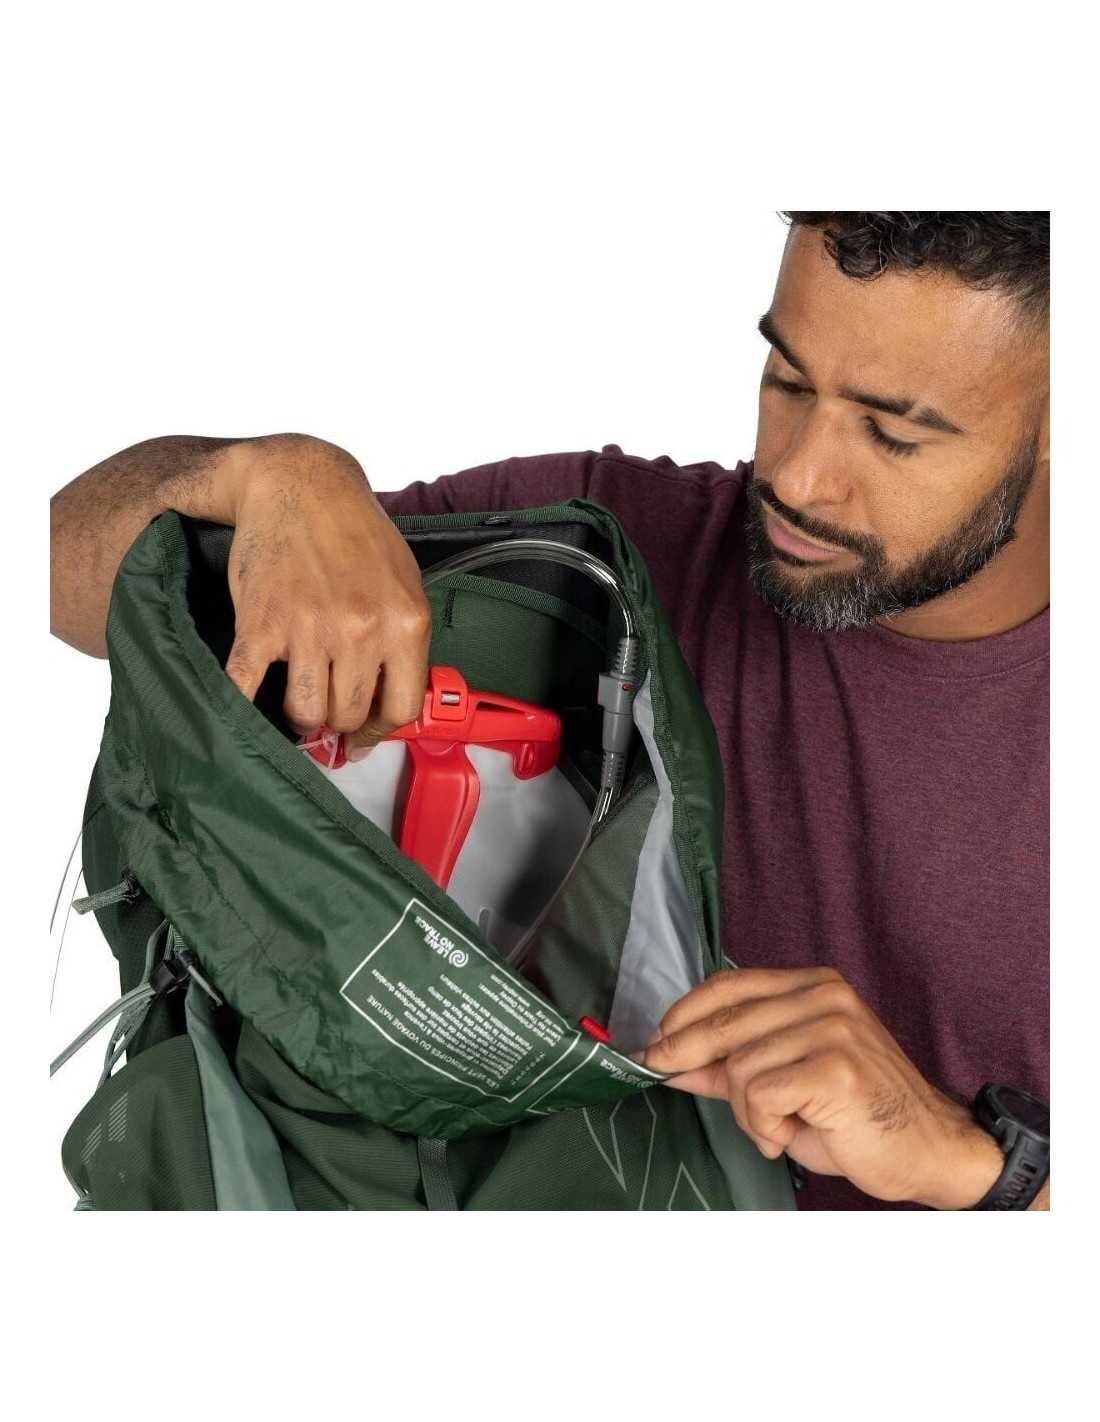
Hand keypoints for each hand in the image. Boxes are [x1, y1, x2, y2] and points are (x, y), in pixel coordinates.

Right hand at [217, 435, 430, 756]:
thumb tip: (385, 709)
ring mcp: (310, 627)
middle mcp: (362, 628)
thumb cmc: (354, 533)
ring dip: (298, 713)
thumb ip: (403, 643)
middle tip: (324, 702)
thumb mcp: (403, 583)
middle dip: (336, 718)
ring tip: (295, 692)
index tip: (362, 733)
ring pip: (306, 712)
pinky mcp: (262, 624)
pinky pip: (248, 688)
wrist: (298, 484)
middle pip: (349, 714)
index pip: (400, 709)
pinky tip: (246, 704)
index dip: (378, 730)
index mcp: (405, 622)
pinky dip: (242, 706)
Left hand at [635, 966, 1003, 1207]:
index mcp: (814, 986)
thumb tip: (668, 1058)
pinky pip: (759, 1095)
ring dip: (746, 1112)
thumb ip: (728, 1066)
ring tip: (777, 1127)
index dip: (683, 1014)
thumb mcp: (782, 1084)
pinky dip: (763, 1125)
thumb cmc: (854, 1118)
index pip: (729, 985)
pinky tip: (790, 1134)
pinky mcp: (835, 1067)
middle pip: (725, 1022)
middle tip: (664, 1073)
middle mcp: (825, 996)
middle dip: (687, 1056)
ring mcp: (833, 1028)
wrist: (925, 1150)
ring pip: (740, 1066)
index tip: (654, 1042)